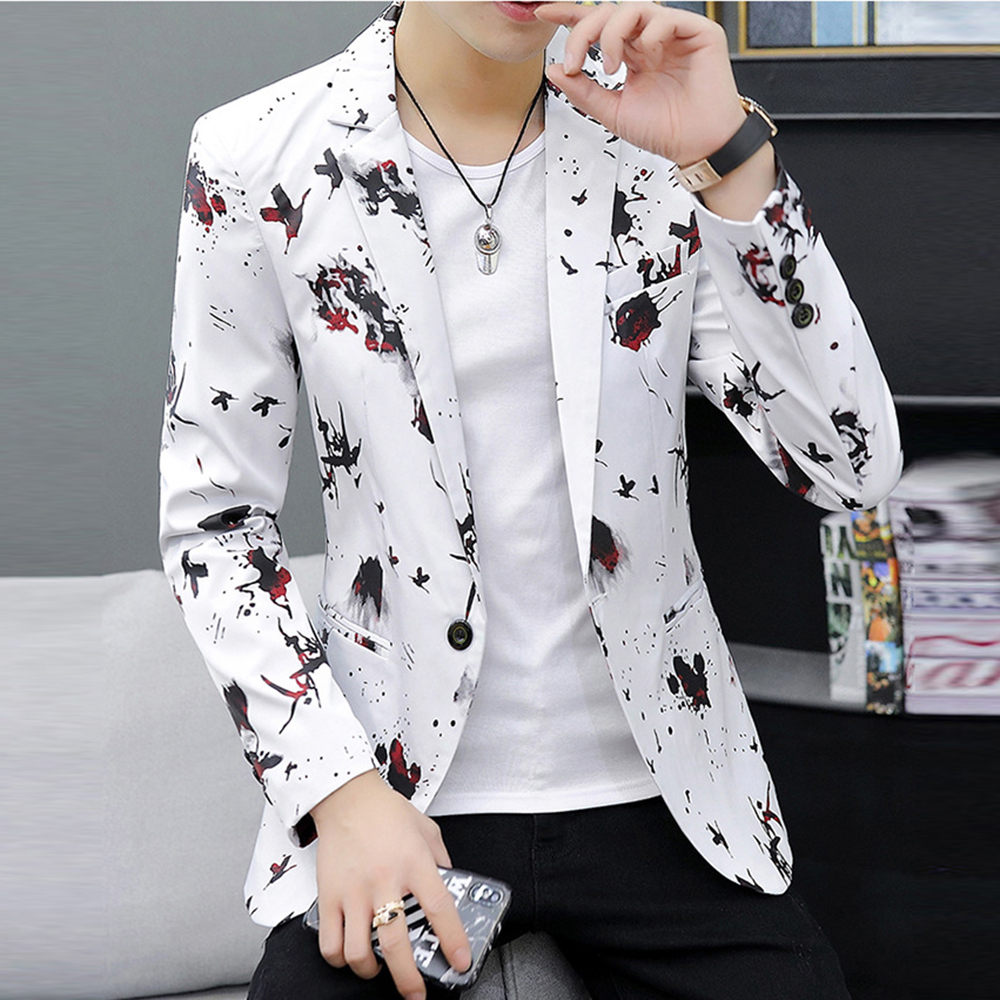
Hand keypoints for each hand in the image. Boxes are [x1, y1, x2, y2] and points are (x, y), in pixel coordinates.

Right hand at [311, 769, 471, 999]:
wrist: (347, 796)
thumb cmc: (387, 812)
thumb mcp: (427, 830)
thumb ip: (441, 860)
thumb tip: (451, 887)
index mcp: (415, 862)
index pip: (440, 908)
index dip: (453, 939)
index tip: (460, 960)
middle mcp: (385, 880)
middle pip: (397, 943)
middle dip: (409, 979)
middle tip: (416, 993)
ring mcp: (354, 891)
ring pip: (359, 951)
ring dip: (371, 972)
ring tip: (379, 970)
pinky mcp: (329, 895)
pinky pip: (330, 943)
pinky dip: (339, 959)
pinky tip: (350, 954)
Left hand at [537, 1, 744, 166]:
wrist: (699, 147)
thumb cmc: (666, 131)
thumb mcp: (613, 112)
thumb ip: (584, 91)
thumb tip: (556, 70)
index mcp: (631, 56)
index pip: (598, 26)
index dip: (571, 16)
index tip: (543, 15)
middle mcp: (650, 40)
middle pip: (609, 13)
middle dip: (584, 31)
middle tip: (576, 60)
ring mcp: (672, 34)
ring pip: (633, 8)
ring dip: (612, 33)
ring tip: (611, 66)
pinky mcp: (698, 32)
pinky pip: (665, 17)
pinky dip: (649, 34)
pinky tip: (648, 58)